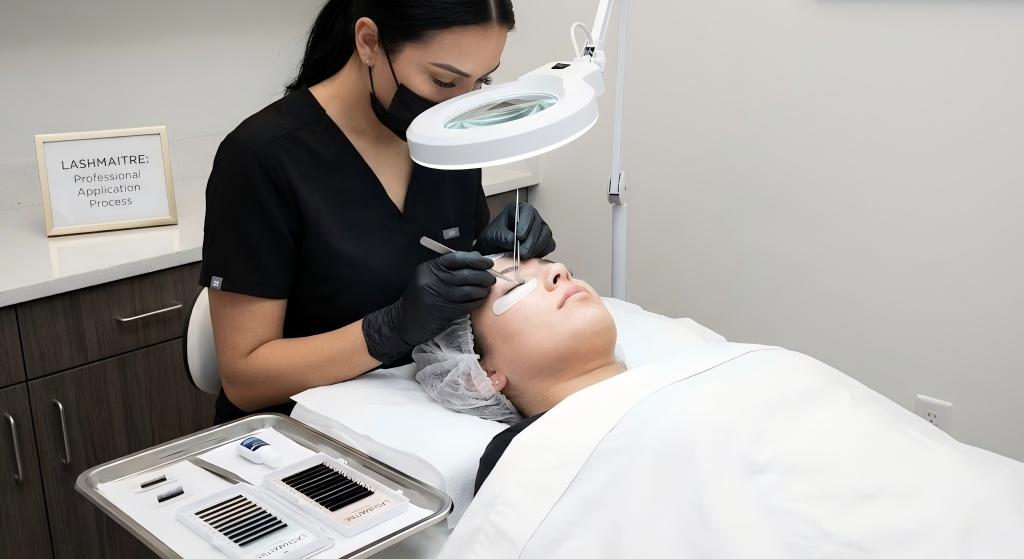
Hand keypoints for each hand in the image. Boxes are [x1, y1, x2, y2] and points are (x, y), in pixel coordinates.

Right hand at [363, 252, 496, 363]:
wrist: (404, 321)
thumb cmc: (420, 298)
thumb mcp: (428, 277)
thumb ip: (448, 269)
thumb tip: (476, 259)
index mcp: (429, 268)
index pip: (456, 259)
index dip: (475, 259)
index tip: (488, 262)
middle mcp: (432, 281)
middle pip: (464, 274)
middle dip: (482, 275)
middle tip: (492, 278)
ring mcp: (437, 297)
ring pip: (467, 291)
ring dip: (481, 290)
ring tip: (487, 289)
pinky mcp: (443, 312)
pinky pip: (466, 305)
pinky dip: (476, 302)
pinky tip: (480, 300)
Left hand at [474, 202, 555, 258]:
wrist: (494, 248)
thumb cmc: (494, 238)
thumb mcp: (493, 235)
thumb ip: (503, 236)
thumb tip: (514, 241)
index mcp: (520, 209)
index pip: (528, 212)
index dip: (525, 225)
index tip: (519, 237)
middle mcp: (533, 217)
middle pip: (539, 226)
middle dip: (530, 242)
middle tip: (521, 253)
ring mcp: (540, 229)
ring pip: (546, 236)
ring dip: (536, 248)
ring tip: (523, 256)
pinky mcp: (544, 241)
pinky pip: (549, 245)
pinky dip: (542, 252)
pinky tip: (530, 256)